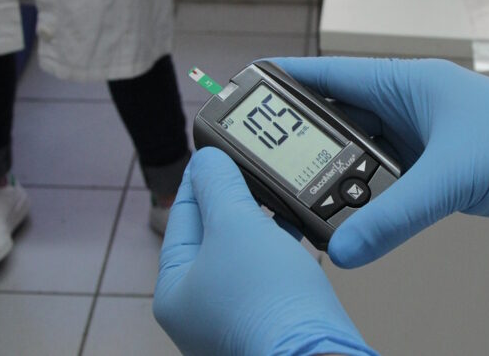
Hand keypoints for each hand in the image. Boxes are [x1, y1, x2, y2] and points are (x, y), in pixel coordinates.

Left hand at [154, 148, 376, 355]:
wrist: (315, 349)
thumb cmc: (267, 300)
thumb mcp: (234, 224)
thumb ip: (218, 184)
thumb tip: (207, 160)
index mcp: (173, 290)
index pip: (181, 217)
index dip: (200, 179)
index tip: (214, 152)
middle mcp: (197, 309)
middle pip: (210, 236)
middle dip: (232, 200)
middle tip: (247, 168)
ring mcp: (231, 318)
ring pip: (241, 254)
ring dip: (257, 223)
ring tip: (273, 195)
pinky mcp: (266, 320)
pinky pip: (264, 273)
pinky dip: (276, 248)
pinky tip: (293, 231)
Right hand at [270, 57, 488, 268]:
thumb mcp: (454, 176)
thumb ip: (397, 213)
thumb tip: (347, 248)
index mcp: (407, 82)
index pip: (329, 75)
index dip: (286, 81)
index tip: (246, 90)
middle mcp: (408, 104)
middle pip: (336, 116)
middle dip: (302, 138)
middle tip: (263, 160)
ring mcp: (420, 136)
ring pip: (357, 151)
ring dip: (333, 170)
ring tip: (298, 191)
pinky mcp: (432, 166)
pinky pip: (381, 177)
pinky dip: (361, 193)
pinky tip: (345, 211)